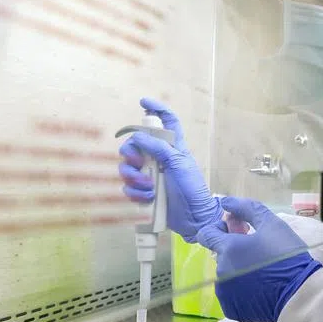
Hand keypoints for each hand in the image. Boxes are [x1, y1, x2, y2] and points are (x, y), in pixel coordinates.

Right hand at [118, 97, 221, 241]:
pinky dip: (135, 193)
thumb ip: (159, 147)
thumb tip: (138, 135)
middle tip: (138, 163)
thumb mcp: (179, 163)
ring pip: (127, 167)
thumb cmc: (192, 188)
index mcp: (172, 148)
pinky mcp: (144, 193)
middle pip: (134, 145)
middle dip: (131, 153)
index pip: (166, 122)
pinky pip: (128, 187)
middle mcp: (159, 158)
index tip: (144, 102)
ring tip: (148, 187)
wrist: (195, 219)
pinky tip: (147, 199)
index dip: (157, 109)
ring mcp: (150, 175)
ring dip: (133, 177)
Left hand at [196, 197, 321, 321]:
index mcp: (228, 249)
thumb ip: (246, 209)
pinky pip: (231, 293)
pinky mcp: (232, 308)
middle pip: (220, 254)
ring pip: (225, 274)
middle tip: (258, 252)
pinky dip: (241, 289)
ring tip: (262, 272)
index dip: (220, 229)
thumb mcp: (273, 225)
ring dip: (238, 270)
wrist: (300, 293)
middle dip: (234, 250)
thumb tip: (225, 202)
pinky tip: (260, 287)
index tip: (238, 233)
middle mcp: (221, 271)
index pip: (206, 234)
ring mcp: (225, 292)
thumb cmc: (288, 257)